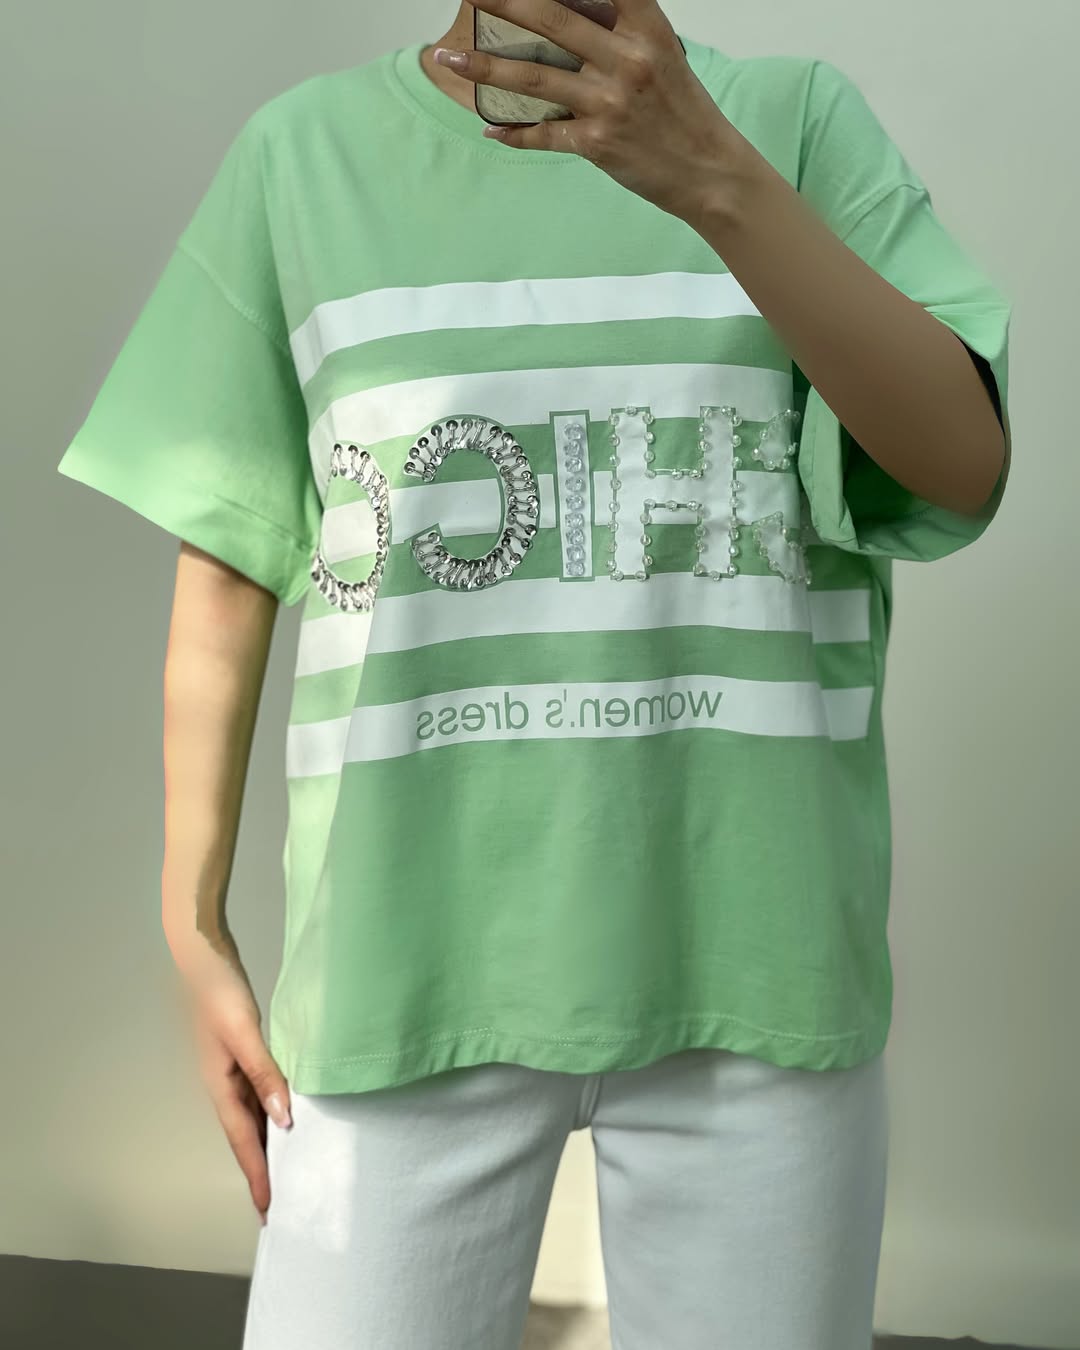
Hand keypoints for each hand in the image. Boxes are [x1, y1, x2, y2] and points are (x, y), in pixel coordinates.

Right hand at [172, 932, 292, 1226]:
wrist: (205, 961)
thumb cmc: (221, 995)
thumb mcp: (244, 1033)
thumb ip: (264, 1073)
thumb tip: (285, 1118)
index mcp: (221, 1088)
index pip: (243, 1143)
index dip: (258, 1176)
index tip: (270, 1210)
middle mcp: (225, 1087)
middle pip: (246, 1139)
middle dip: (262, 1171)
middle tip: (284, 1202)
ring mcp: (232, 1073)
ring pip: (253, 1120)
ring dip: (268, 1146)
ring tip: (290, 1170)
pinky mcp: (242, 1057)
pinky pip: (259, 1097)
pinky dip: (271, 1115)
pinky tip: (287, 1118)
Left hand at [436, 0, 745, 221]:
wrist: (709, 171)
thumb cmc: (683, 111)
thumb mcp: (663, 53)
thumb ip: (622, 27)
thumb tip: (572, 13)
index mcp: (645, 28)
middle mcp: (626, 59)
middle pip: (550, 17)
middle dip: (501, 2)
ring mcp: (610, 102)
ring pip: (533, 77)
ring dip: (484, 66)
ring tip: (447, 58)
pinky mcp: (597, 142)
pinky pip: (544, 134)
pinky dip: (513, 131)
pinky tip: (489, 126)